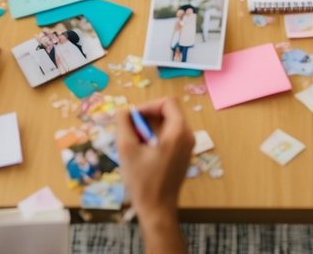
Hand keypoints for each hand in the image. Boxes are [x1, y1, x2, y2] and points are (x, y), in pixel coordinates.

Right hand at [117, 99, 192, 232]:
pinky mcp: (184, 156)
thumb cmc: (143, 182)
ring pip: (169, 124)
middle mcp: (188, 136)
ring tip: (136, 143)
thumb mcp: (127, 150)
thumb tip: (124, 111)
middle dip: (148, 117)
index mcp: (179, 132)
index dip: (148, 106)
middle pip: (169, 112)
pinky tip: (144, 152)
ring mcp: (188, 147)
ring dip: (151, 128)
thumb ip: (124, 124)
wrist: (157, 211)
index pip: (167, 102)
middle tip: (132, 131)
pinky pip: (171, 136)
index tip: (133, 119)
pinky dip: (157, 137)